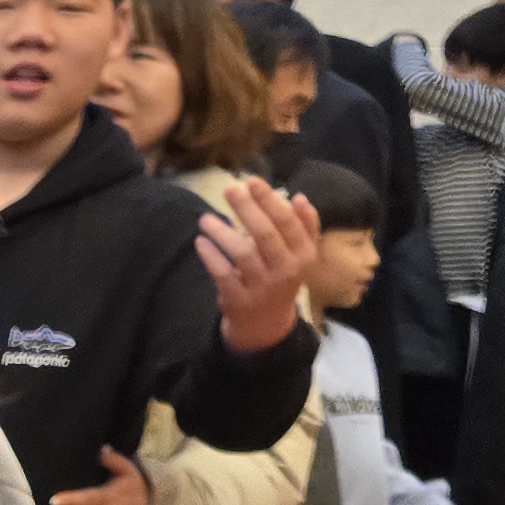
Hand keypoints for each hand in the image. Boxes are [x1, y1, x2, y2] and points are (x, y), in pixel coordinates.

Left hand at [201, 176, 318, 353]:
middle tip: (229, 188)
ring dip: (222, 233)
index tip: (251, 181)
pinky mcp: (239, 299)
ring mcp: (262, 287)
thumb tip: (299, 197)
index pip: (287, 223)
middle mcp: (286, 271)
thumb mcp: (300, 255)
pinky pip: (223, 274)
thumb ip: (304, 226)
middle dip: (246, 209)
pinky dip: (210, 256)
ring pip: (242, 254)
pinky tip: (200, 241)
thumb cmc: (282, 277)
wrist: (267, 323)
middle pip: (265, 235)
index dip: (269, 200)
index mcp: (303, 255)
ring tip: (205, 218)